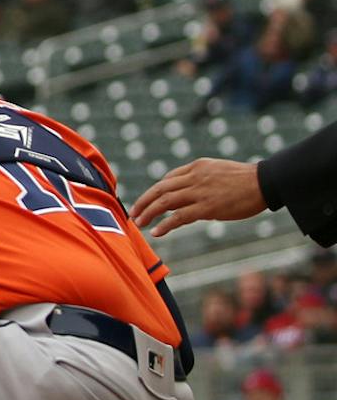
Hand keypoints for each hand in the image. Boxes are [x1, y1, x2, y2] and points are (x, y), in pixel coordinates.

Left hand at [131, 156, 266, 236]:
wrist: (266, 182)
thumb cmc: (245, 180)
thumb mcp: (217, 172)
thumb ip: (199, 181)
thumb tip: (185, 199)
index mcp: (196, 167)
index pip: (168, 178)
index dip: (155, 191)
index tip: (148, 201)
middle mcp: (194, 177)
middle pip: (160, 189)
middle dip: (143, 201)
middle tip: (133, 212)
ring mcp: (200, 192)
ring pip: (165, 202)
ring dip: (149, 213)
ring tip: (139, 222)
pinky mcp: (208, 207)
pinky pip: (180, 217)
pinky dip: (165, 225)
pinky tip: (157, 232)